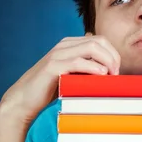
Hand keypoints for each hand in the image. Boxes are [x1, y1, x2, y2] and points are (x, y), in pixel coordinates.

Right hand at [0, 34, 120, 125]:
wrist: (24, 101)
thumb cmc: (50, 92)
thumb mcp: (73, 77)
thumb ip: (87, 71)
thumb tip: (110, 73)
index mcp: (70, 45)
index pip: (100, 40)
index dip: (113, 54)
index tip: (117, 72)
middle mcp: (64, 46)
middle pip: (98, 41)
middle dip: (113, 56)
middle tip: (117, 75)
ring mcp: (58, 54)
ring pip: (90, 47)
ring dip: (106, 60)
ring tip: (111, 76)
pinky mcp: (52, 67)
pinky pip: (77, 61)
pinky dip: (92, 67)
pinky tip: (101, 75)